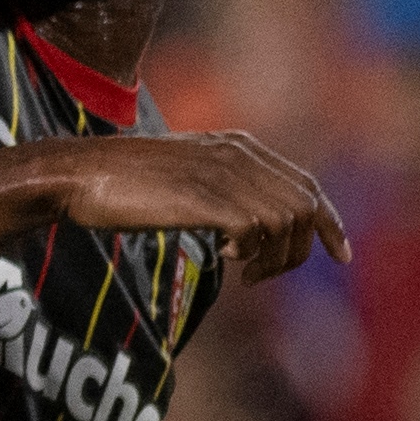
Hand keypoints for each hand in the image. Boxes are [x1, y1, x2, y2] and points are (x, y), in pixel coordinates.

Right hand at [53, 131, 351, 278]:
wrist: (78, 175)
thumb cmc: (119, 182)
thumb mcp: (181, 173)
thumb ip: (218, 185)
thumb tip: (245, 225)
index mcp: (237, 145)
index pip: (306, 185)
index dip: (330, 223)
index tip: (340, 255)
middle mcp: (238, 155)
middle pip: (305, 206)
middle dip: (300, 250)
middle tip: (264, 274)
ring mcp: (222, 175)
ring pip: (287, 221)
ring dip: (275, 257)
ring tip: (245, 271)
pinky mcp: (205, 198)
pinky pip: (257, 230)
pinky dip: (250, 251)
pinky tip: (225, 256)